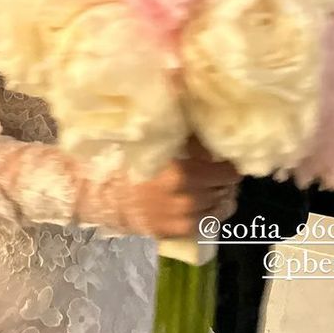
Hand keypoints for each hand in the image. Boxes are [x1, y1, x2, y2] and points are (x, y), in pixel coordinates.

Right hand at [78, 139, 238, 238]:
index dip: (228, 159)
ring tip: (213, 182)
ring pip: (221, 205)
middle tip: (219, 165)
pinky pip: (210, 221)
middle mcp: (187, 198)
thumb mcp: (156, 138)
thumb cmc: (130, 160)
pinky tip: (205, 199)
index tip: (226, 152)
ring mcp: (183, 218)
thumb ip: (184, 126)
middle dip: (225, 176)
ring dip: (221, 192)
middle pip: (225, 187)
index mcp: (183, 172)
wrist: (105, 195)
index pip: (226, 169)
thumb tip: (201, 100)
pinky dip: (213, 209)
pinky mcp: (178, 232)